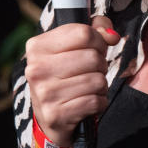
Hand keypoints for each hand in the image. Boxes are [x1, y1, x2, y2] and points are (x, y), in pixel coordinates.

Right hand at [24, 16, 119, 146]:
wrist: (50, 117)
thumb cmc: (64, 76)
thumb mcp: (72, 48)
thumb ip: (95, 30)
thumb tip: (111, 36)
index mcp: (37, 47)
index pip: (84, 33)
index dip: (98, 41)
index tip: (95, 49)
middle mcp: (36, 69)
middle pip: (93, 57)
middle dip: (100, 65)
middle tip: (91, 72)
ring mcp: (44, 93)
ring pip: (97, 80)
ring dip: (101, 85)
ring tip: (89, 88)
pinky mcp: (56, 114)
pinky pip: (96, 101)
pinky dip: (100, 102)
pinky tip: (88, 103)